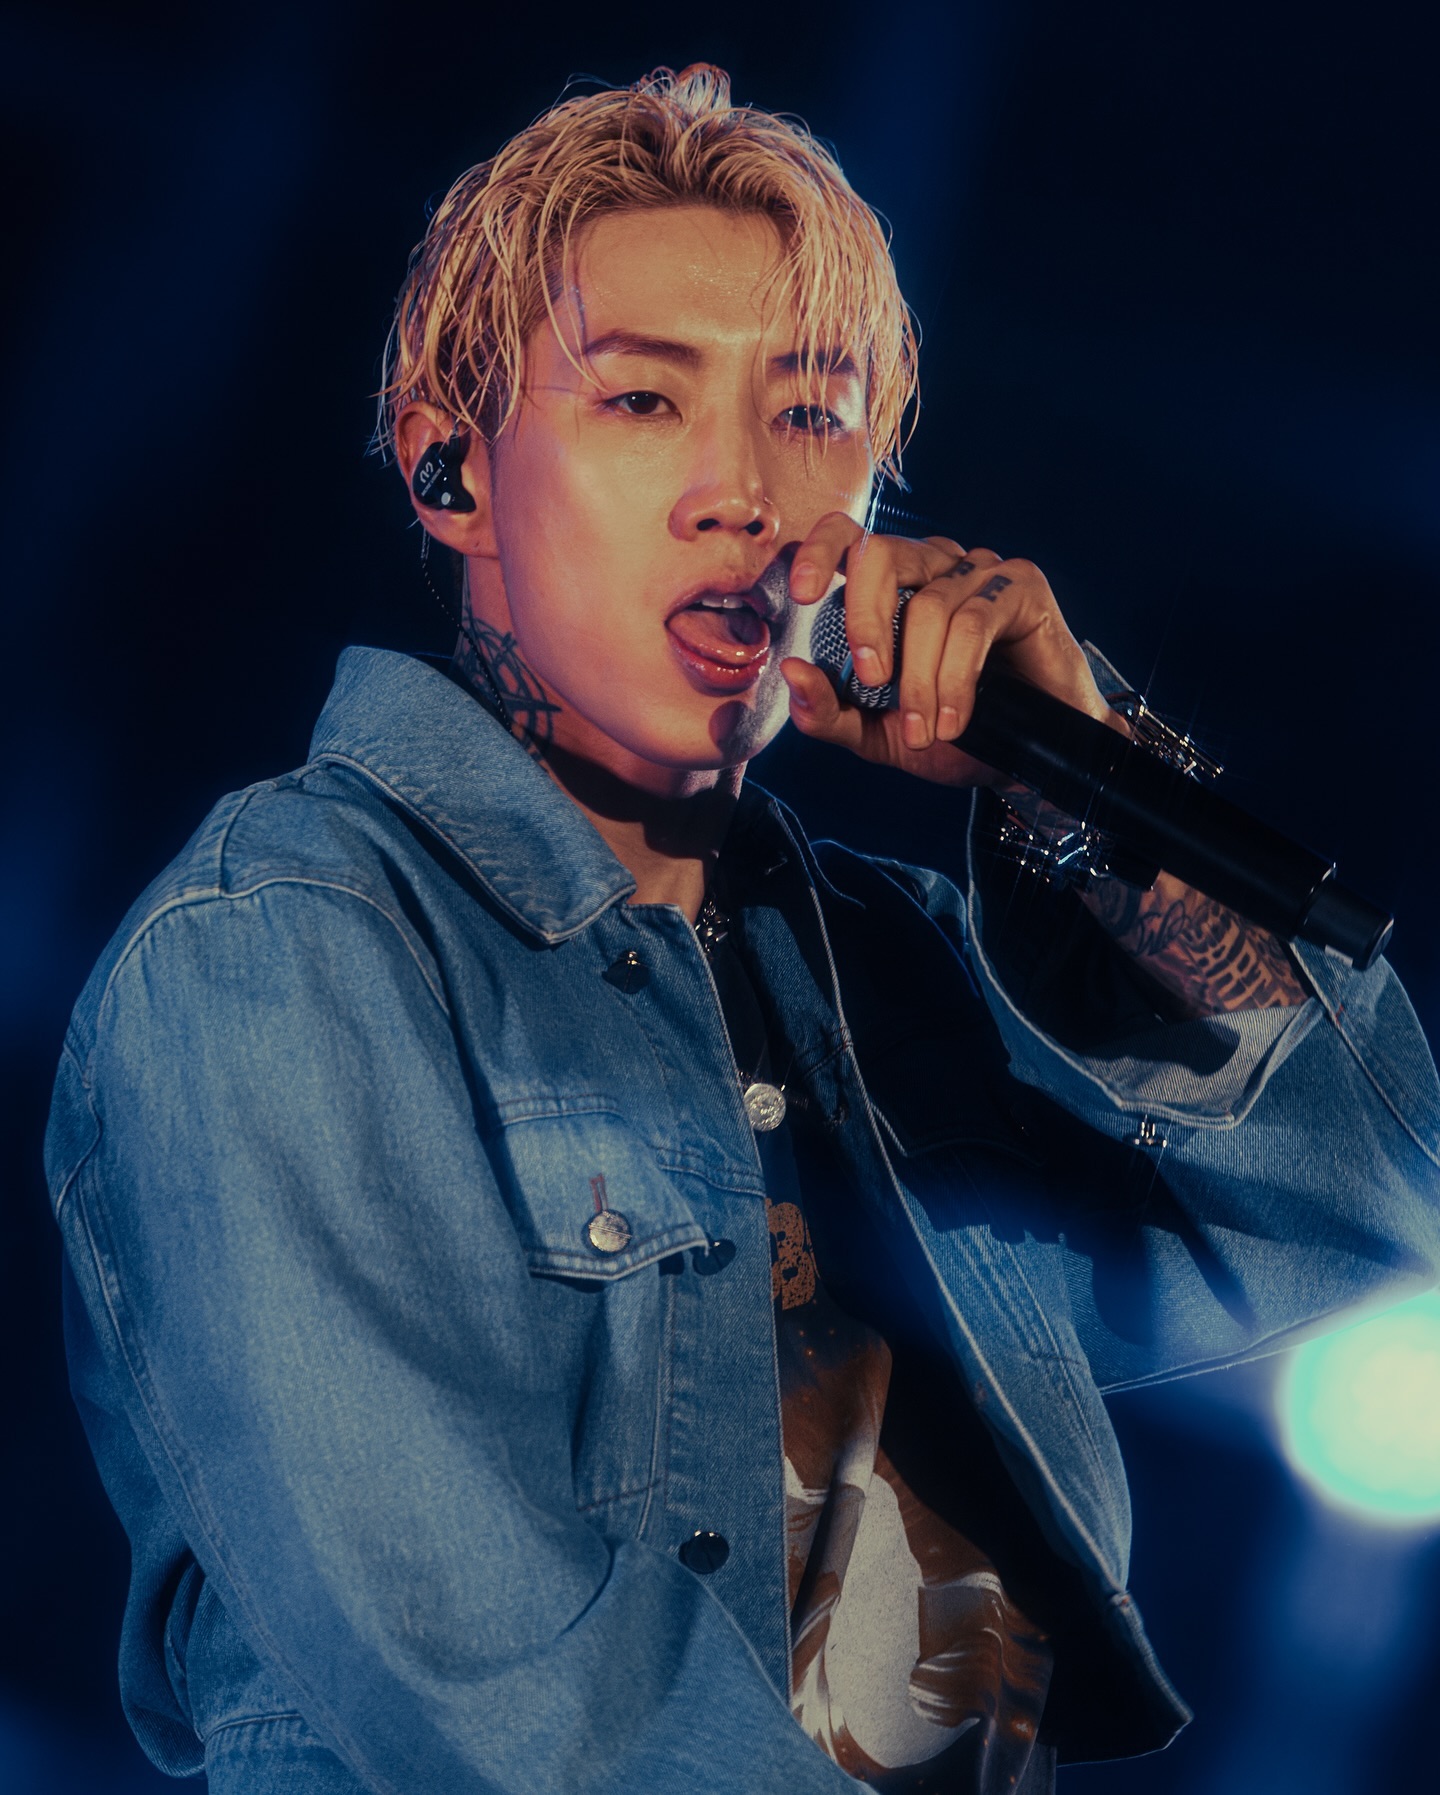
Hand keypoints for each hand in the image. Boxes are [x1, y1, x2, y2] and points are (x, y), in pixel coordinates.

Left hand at [779, 514, 1124, 786]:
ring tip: (924, 733)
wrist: (1031, 759)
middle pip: (880, 555)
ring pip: (929, 606)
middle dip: (866, 622)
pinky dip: (956, 679)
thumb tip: (791, 671)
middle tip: (871, 682)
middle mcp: (934, 566)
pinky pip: (974, 621)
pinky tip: (954, 720)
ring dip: (920, 680)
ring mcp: (980, 570)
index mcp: (894, 586)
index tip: (802, 595)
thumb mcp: (878, 735)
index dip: (819, 552)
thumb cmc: (956, 736)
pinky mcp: (1021, 586)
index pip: (848, 538)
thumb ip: (828, 712)